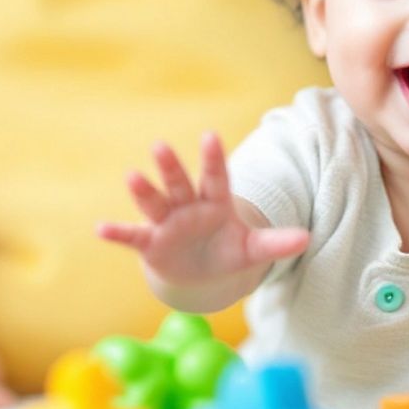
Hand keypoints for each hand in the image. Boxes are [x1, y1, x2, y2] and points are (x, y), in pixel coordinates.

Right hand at [97, 133, 309, 287]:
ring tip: (131, 176)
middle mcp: (188, 205)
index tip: (210, 136)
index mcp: (215, 201)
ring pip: (155, 203)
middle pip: (180, 183)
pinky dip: (117, 233)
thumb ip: (276, 242)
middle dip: (171, 167)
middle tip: (160, 146)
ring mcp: (167, 222)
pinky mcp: (150, 243)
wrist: (199, 271)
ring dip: (144, 191)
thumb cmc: (225, 251)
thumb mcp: (252, 250)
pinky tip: (100, 229)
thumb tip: (308, 239)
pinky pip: (133, 235)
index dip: (213, 158)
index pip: (216, 177)